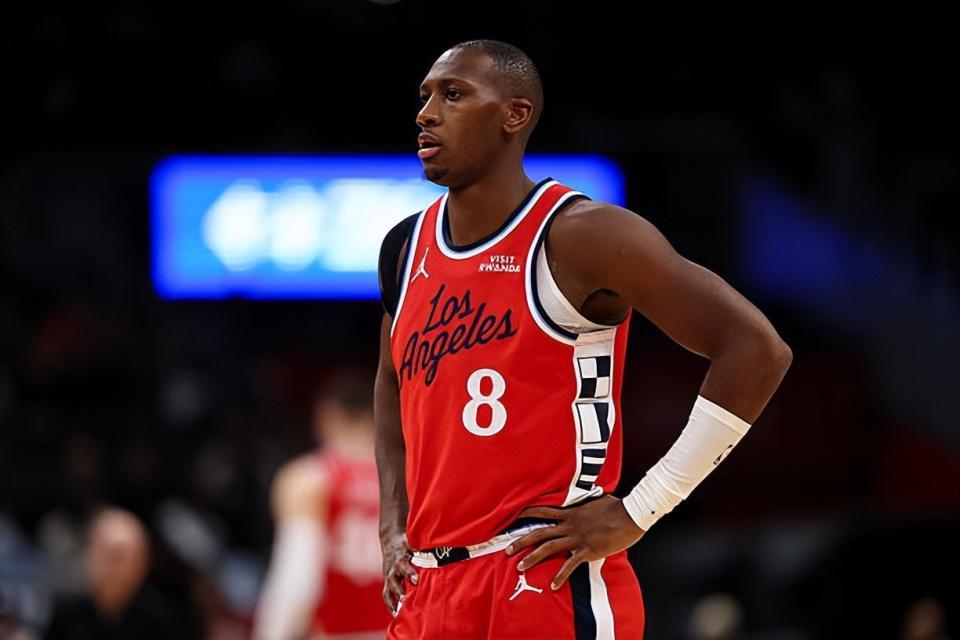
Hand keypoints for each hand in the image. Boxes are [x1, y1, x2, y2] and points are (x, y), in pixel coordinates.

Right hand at [381, 530, 417, 614]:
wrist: (390, 542)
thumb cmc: (406, 547)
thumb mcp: (413, 547)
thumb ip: (423, 555)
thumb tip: (441, 558)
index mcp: (400, 560)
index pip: (404, 567)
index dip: (410, 573)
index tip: (416, 580)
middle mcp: (392, 570)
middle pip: (394, 581)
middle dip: (400, 591)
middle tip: (405, 599)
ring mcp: (388, 577)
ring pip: (389, 591)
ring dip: (394, 602)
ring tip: (400, 614)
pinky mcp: (386, 583)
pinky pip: (387, 596)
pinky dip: (391, 605)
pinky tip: (397, 615)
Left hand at [505, 495, 645, 589]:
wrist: (629, 515)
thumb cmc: (616, 507)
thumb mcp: (596, 501)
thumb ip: (585, 504)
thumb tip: (585, 501)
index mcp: (570, 513)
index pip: (543, 511)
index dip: (528, 513)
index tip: (514, 516)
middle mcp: (569, 525)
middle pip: (539, 533)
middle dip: (521, 542)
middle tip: (507, 550)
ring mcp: (577, 538)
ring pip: (548, 548)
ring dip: (532, 558)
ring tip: (520, 567)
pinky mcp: (587, 550)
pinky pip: (570, 565)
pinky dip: (560, 576)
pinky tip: (553, 585)